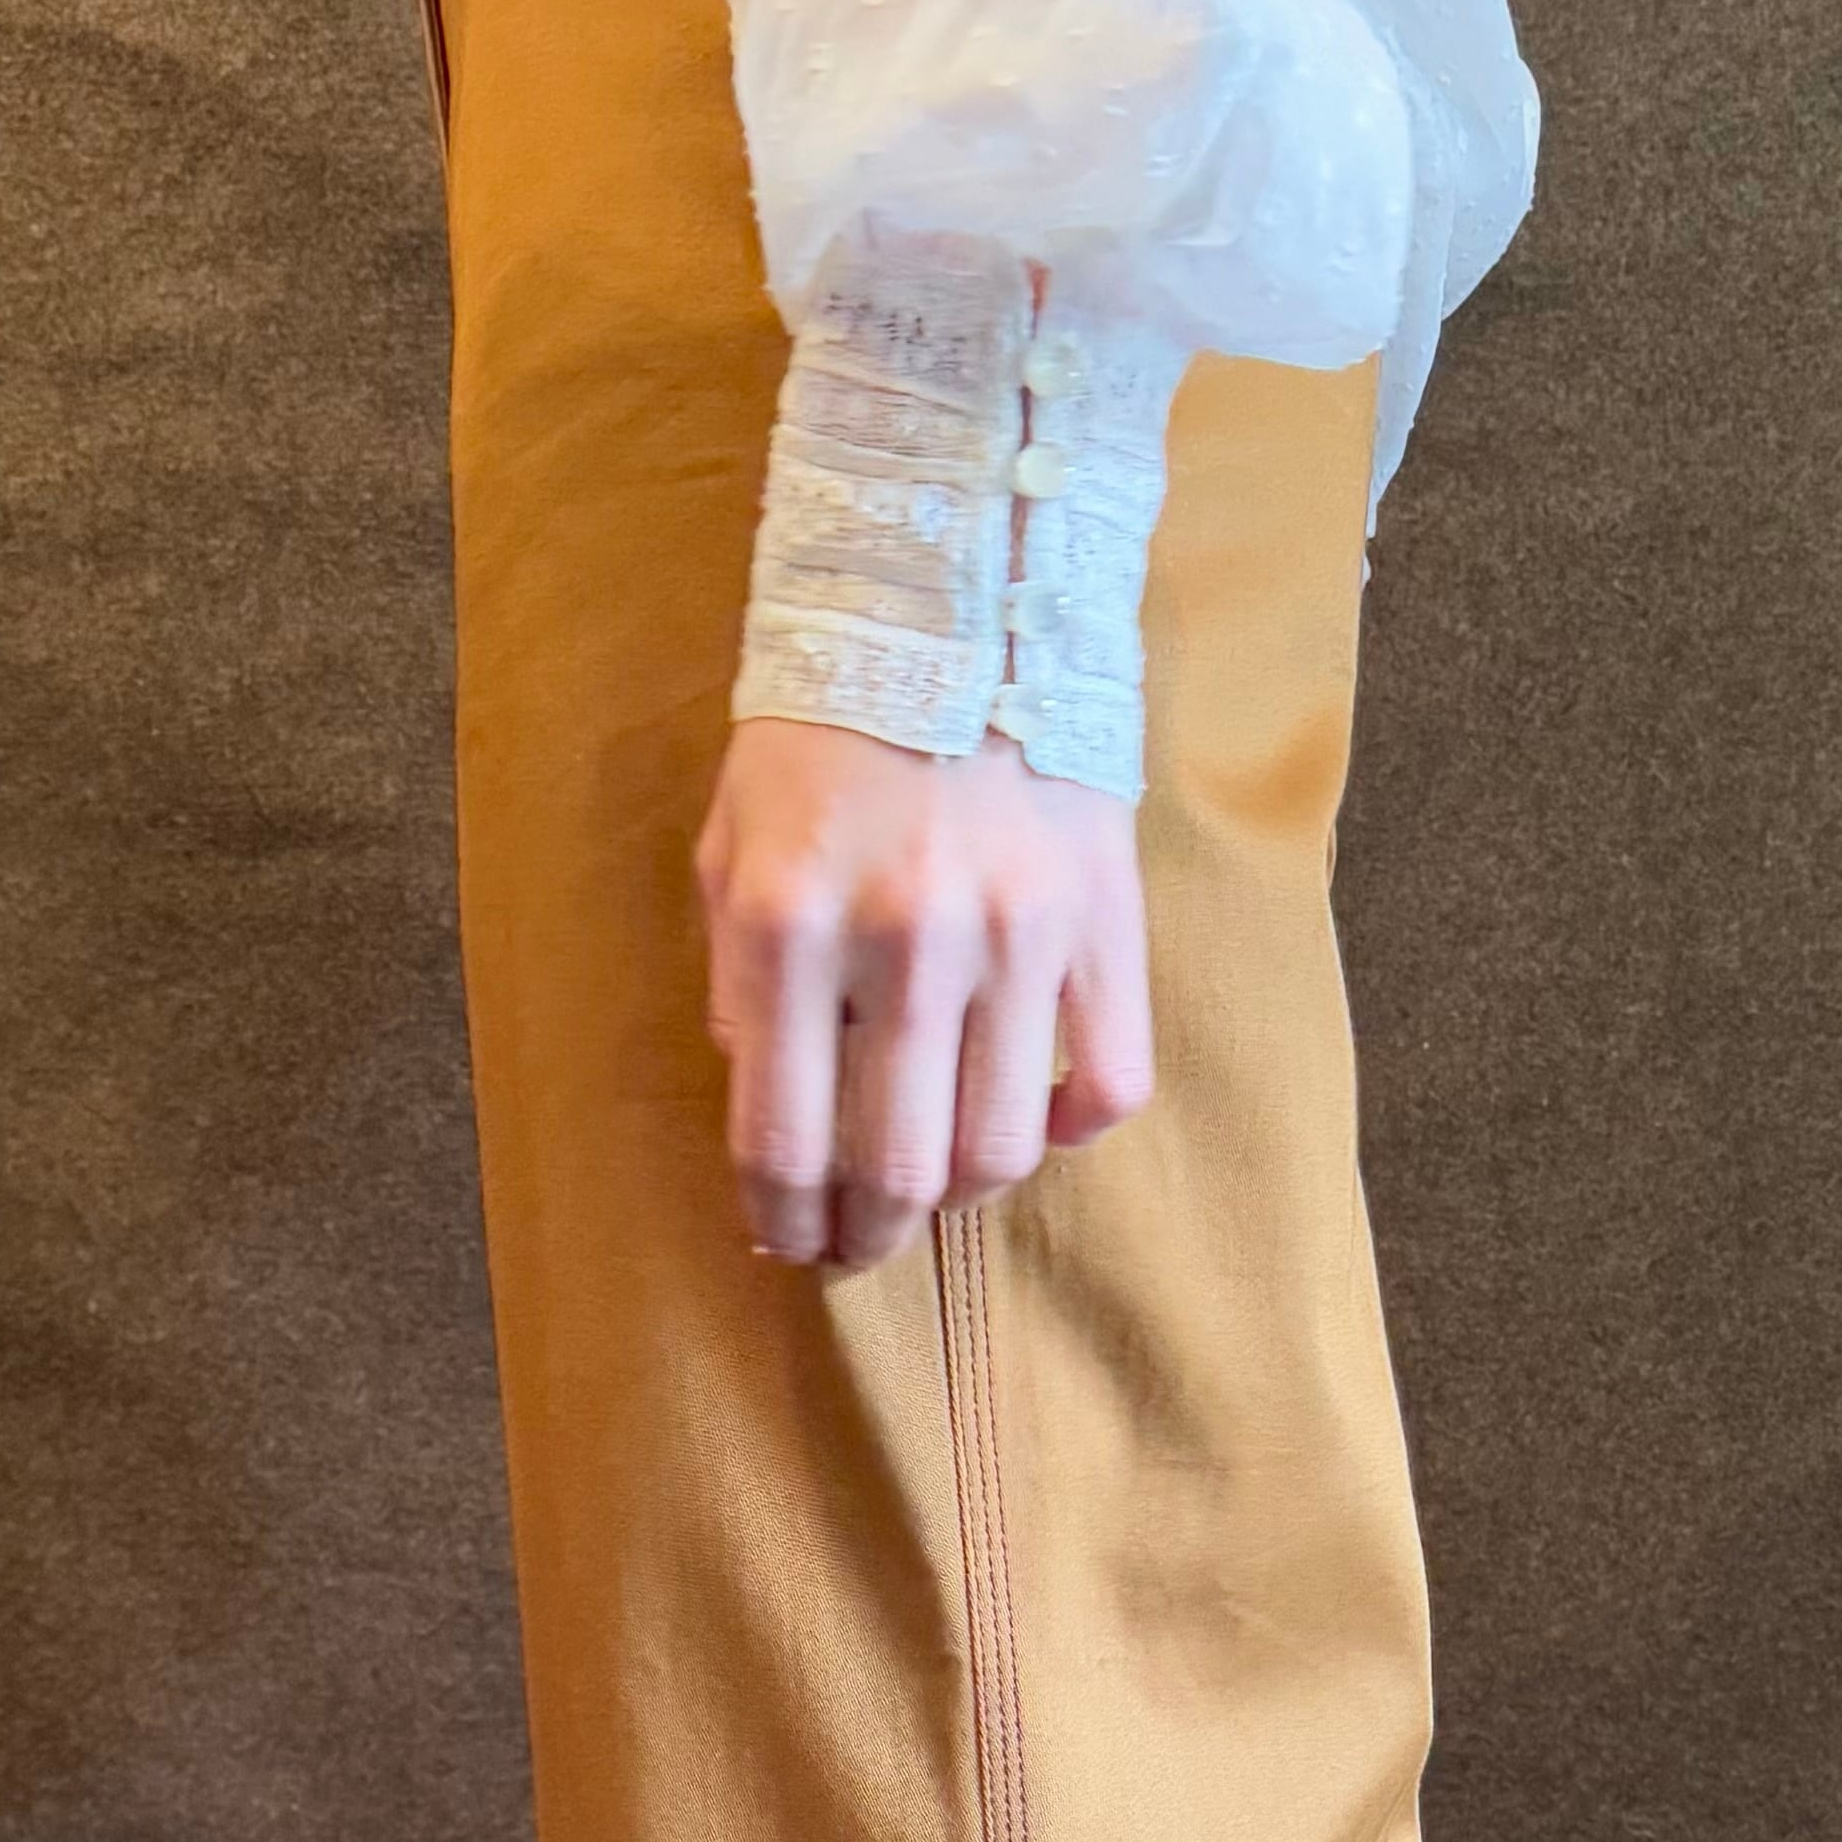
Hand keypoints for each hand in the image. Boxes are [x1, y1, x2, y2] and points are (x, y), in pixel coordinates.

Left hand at [695, 719, 1154, 1274]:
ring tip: (936, 1184)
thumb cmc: (824, 730)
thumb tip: (769, 1108)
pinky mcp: (1102, 919)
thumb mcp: (732, 844)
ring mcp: (1017, 935)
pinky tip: (1035, 1121)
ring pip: (1002, 1146)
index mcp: (791, 923)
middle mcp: (907, 942)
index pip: (782, 1137)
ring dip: (961, 1195)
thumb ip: (735, 980)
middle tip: (855, 1243)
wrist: (957, 598)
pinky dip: (1071, 1127)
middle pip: (897, 1168)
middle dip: (866, 1234)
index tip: (784, 1240)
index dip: (779, 1218)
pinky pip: (1109, 1079)